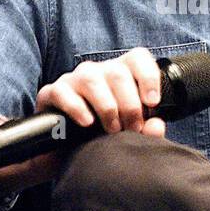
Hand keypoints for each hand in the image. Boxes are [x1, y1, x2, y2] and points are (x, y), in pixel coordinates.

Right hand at [35, 47, 166, 138]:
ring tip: (112, 129)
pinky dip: (77, 108)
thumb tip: (157, 125)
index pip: (138, 58)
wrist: (68, 151)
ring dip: (107, 107)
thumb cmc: (105, 134)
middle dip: (130, 105)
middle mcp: (98, 71)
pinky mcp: (52, 92)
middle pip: (118, 73)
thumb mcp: (130, 132)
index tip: (153, 103)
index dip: (148, 77)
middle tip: (133, 129)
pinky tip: (87, 123)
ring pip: (92, 79)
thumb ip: (148, 129)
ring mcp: (74, 79)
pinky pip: (63, 93)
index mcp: (121, 73)